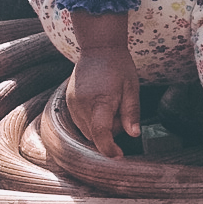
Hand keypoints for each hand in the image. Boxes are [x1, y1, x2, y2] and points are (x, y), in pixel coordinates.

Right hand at [67, 11, 139, 156]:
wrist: (98, 48)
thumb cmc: (119, 66)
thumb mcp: (132, 88)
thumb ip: (132, 113)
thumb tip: (134, 135)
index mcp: (100, 100)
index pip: (101, 133)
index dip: (109, 148)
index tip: (118, 155)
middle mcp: (82, 104)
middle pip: (94, 135)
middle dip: (109, 133)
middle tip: (121, 113)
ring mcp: (73, 104)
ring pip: (86, 131)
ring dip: (100, 127)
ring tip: (111, 106)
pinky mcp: (69, 102)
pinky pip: (81, 122)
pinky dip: (92, 121)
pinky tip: (101, 105)